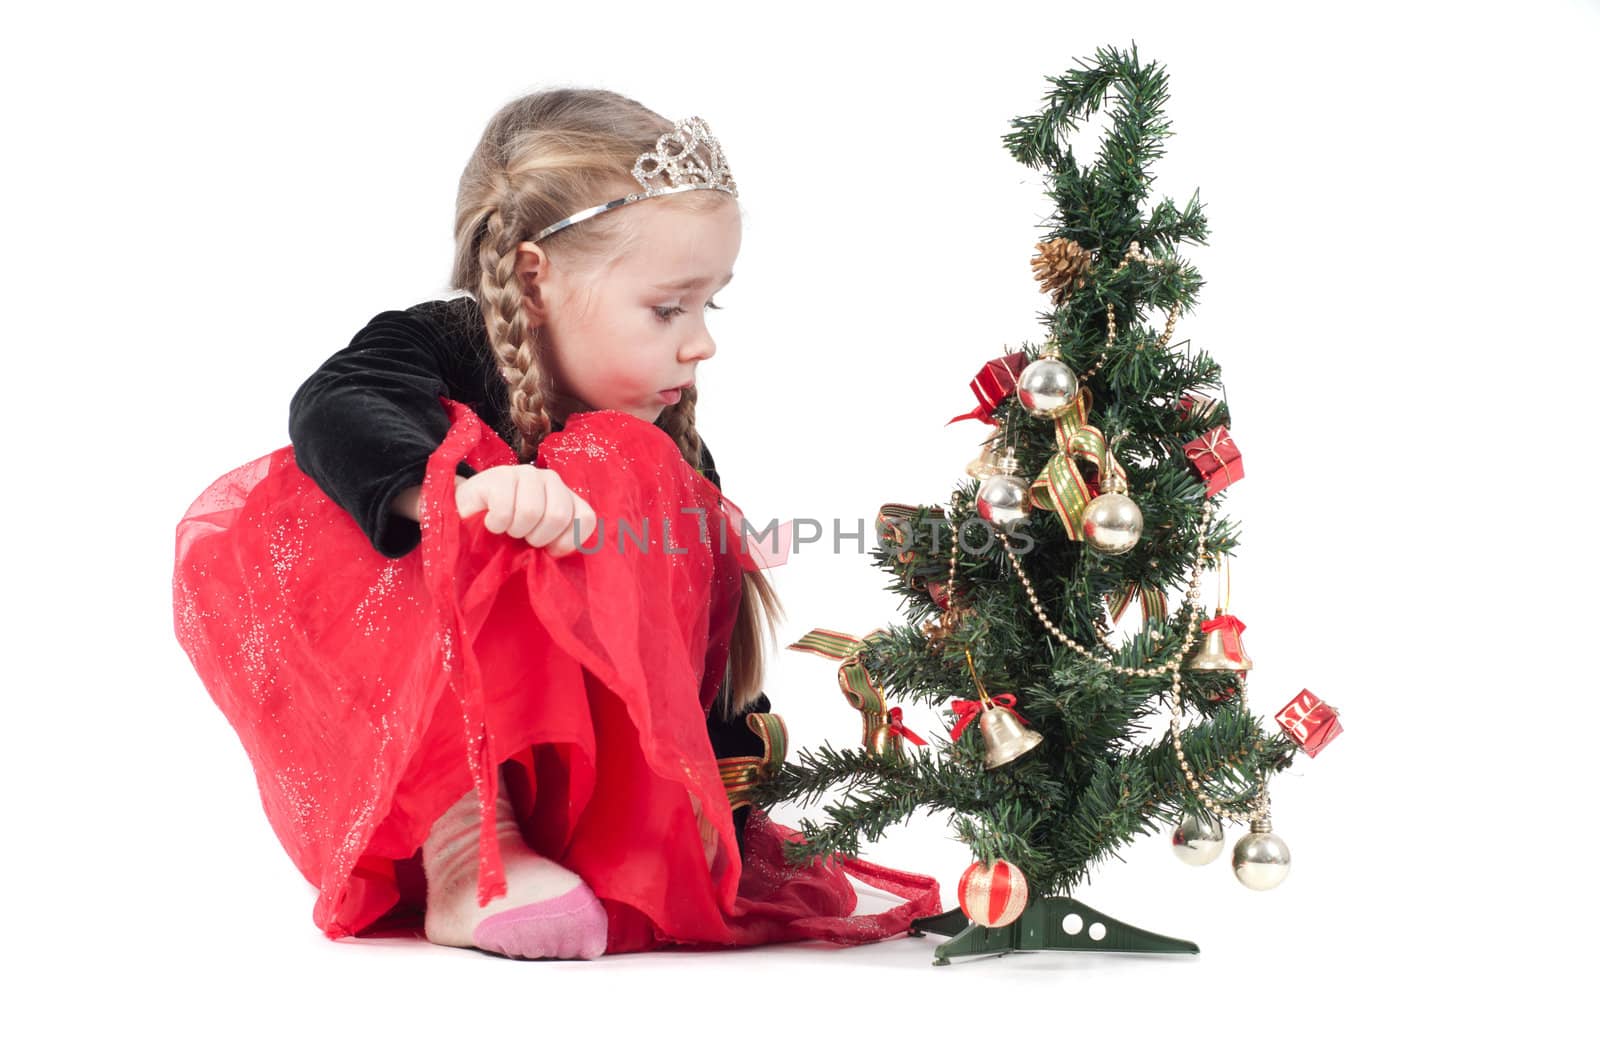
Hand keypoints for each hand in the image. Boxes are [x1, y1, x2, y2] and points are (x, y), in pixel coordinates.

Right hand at [454, 466, 597, 555]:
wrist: (465, 518)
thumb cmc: (507, 535)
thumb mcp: (537, 541)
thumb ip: (556, 545)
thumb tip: (559, 553)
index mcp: (567, 497)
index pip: (585, 518)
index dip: (566, 541)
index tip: (548, 549)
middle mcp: (551, 480)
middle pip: (558, 515)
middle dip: (537, 537)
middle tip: (521, 537)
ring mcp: (526, 473)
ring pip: (531, 512)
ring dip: (514, 530)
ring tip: (506, 528)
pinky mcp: (499, 475)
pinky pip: (504, 510)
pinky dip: (496, 525)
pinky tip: (491, 521)